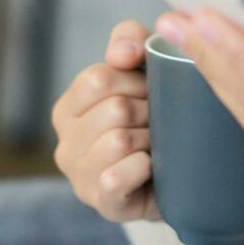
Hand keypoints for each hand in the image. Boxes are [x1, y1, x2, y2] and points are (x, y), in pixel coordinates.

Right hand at [51, 20, 161, 223]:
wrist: (178, 175)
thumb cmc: (154, 118)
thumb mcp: (143, 69)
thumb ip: (129, 41)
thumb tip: (122, 53)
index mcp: (68, 108)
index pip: (98, 77)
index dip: (136, 80)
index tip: (152, 91)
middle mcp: (65, 144)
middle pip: (114, 108)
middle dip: (149, 110)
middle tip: (159, 121)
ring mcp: (80, 177)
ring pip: (119, 140)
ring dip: (151, 139)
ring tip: (157, 144)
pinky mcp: (102, 203)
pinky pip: (119, 176)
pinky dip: (144, 168)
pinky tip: (151, 168)